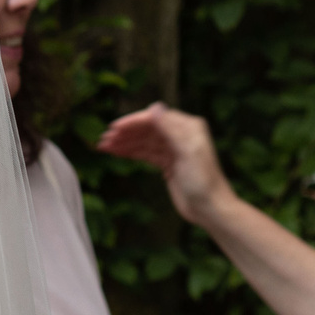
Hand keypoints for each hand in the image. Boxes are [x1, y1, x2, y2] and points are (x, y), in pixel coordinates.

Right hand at [93, 104, 230, 225]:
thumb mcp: (187, 152)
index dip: (133, 122)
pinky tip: (117, 152)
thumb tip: (154, 107)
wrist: (211, 208)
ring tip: (104, 147)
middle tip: (104, 140)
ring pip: (144, 142)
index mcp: (188, 127)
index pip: (154, 118)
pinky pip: (145, 153)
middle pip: (147, 129)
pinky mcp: (168, 164)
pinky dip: (131, 152)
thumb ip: (170, 129)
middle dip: (125, 133)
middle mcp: (180, 134)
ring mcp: (173, 149)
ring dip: (124, 143)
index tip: (113, 128)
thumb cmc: (203, 181)